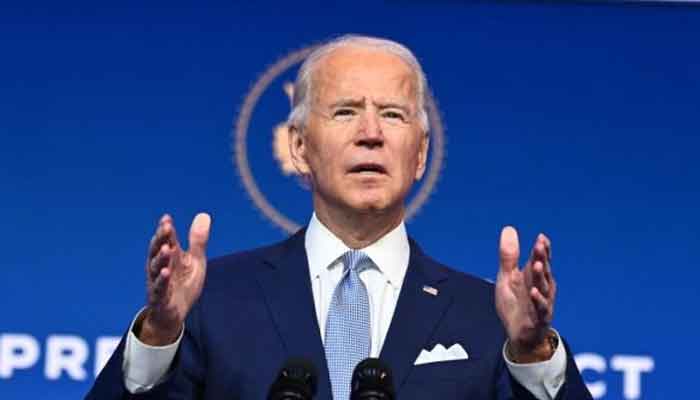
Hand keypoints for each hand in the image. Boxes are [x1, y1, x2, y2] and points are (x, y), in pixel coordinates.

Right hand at [138, 213, 210, 345]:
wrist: (175, 313)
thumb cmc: (183, 284)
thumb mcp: (195, 261)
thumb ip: (198, 241)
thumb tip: (204, 214)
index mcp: (170, 256)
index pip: (166, 239)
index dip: (166, 229)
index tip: (167, 218)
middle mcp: (160, 266)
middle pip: (157, 250)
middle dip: (161, 239)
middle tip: (165, 228)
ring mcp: (158, 281)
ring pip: (156, 268)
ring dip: (160, 258)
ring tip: (166, 249)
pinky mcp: (159, 297)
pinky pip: (159, 288)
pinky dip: (162, 280)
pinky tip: (166, 272)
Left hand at [495, 226, 555, 361]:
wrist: (519, 334)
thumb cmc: (515, 304)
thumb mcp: (507, 277)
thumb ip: (508, 256)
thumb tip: (509, 229)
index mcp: (533, 276)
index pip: (539, 259)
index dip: (541, 249)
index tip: (541, 237)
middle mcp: (541, 286)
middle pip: (543, 270)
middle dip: (542, 257)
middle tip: (540, 244)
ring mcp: (542, 301)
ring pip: (543, 286)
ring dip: (541, 276)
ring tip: (538, 264)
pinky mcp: (539, 317)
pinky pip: (541, 308)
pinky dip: (538, 300)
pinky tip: (533, 292)